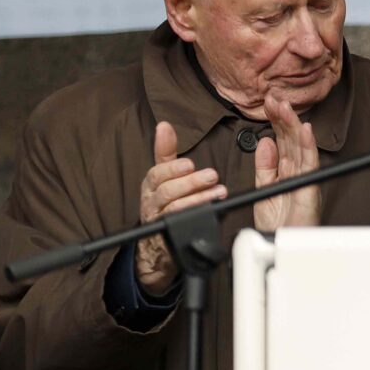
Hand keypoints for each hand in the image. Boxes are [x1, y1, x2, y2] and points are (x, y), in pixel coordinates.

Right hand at [135, 122, 226, 294]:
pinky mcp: (168, 235)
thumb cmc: (165, 202)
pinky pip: (180, 227)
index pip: (157, 173)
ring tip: (219, 192)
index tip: (190, 164)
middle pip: (167, 191)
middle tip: (212, 175)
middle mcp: (151, 202)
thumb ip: (165, 152)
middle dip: (191, 183)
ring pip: (174, 209)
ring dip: (198, 199)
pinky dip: (196, 217)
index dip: (173, 169)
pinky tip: (212, 211)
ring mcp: (158, 220)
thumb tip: (164, 126)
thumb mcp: (164, 175)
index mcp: (150, 185)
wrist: (159, 243)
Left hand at [253, 95, 322, 231]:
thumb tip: (264, 142)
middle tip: (273, 96)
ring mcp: (305, 179)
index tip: (267, 102)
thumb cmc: (277, 226)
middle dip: (282, 117)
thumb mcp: (263, 191)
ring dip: (293, 124)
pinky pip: (309, 165)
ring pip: (300, 146)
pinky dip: (308, 147)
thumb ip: (264, 167)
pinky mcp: (309, 190)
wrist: (279, 249)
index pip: (281, 139)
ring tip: (284, 106)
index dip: (275, 120)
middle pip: (291, 139)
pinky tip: (305, 131)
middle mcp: (297, 172)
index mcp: (286, 171)